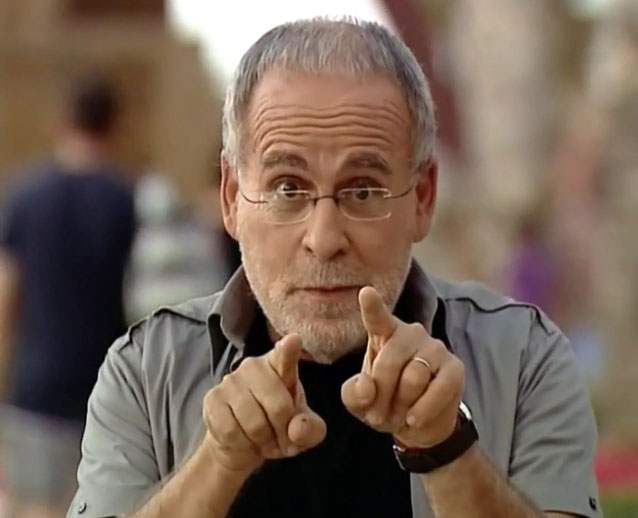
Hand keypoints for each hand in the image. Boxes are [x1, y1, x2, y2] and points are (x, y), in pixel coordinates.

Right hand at [202, 334, 325, 472]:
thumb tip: (297, 429)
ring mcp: (231, 380)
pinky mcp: (212, 399)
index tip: (294, 340)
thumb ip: (310, 430)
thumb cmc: (278, 427)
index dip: (289, 348)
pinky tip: (241, 437)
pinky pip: (231, 431)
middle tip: (279, 436)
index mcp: (282, 366)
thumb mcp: (303, 432)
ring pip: (254, 423)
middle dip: (282, 431)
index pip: (286, 353)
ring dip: (262, 440)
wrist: (241, 444)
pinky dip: (241, 444)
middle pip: (279, 406)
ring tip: (261, 437)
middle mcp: (255, 366)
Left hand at [341, 287, 463, 447]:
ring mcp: (435, 348)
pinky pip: (437, 390)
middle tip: (378, 413)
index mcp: (384, 334)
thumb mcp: (360, 403)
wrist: (418, 426)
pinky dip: (423, 410)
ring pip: (413, 377)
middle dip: (381, 393)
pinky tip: (414, 418)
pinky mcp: (454, 368)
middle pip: (389, 362)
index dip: (372, 306)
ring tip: (399, 413)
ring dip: (401, 404)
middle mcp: (411, 334)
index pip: (377, 318)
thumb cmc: (385, 404)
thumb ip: (354, 393)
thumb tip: (367, 387)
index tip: (366, 293)